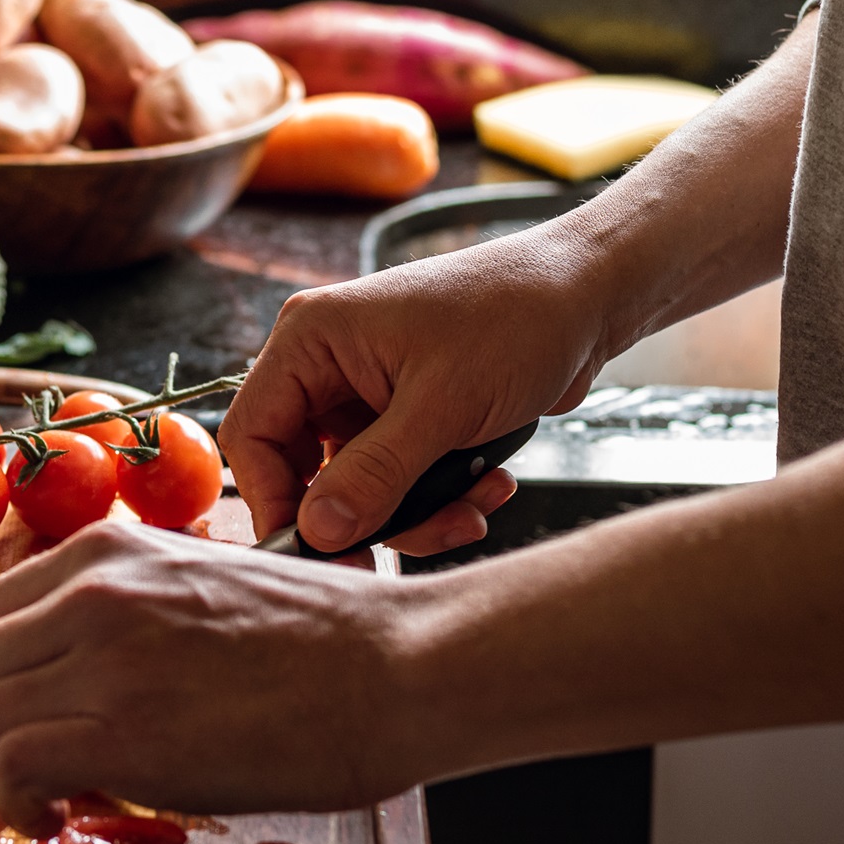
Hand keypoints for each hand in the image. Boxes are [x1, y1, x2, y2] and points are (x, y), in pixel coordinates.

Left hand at [0, 520, 427, 834]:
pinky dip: (12, 804)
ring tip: (15, 817)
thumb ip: (135, 615)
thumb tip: (92, 679)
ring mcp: (103, 656)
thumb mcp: (205, 590)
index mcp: (110, 551)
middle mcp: (92, 590)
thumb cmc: (330, 641)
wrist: (399, 666)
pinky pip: (13, 766)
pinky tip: (50, 821)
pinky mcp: (122, 728)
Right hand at [223, 226, 611, 555]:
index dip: (276, 501)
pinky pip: (400, 478)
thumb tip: (317, 531)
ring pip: (358, 485)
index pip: (254, 435)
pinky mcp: (407, 413)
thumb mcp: (443, 406)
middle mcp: (330, 364)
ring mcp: (368, 391)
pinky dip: (440, 496)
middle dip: (363, 515)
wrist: (590, 294)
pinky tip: (490, 485)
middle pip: (305, 470)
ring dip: (416, 512)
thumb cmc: (517, 316)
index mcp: (313, 339)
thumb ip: (373, 475)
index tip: (319, 549)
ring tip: (472, 508)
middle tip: (404, 548)